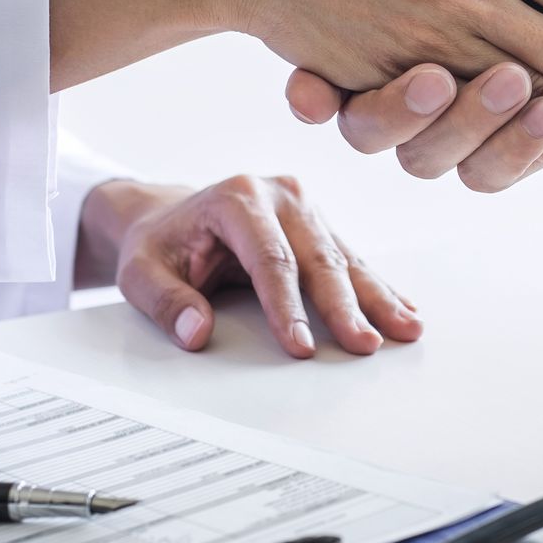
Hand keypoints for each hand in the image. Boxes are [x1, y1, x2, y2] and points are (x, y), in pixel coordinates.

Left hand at [75, 176, 418, 358]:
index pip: (270, 259)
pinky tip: (403, 309)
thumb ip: (165, 302)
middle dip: (344, 306)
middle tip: (365, 345)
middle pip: (318, 257)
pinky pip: (350, 259)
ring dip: (375, 298)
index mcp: (236, 198)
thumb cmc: (157, 246)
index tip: (300, 347)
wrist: (166, 217)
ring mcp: (304, 206)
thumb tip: (196, 333)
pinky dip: (376, 288)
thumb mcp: (138, 274)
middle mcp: (279, 194)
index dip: (286, 307)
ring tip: (404, 329)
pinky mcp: (318, 224)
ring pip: (344, 258)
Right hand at [282, 0, 542, 187]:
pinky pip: (509, 167)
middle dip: (394, 111)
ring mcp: (503, 96)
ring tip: (532, 95)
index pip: (363, 40)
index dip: (322, 75)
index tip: (305, 88)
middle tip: (425, 78)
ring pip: (448, 151)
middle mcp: (461, 48)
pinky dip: (537, 157)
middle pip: (397, 111)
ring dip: (479, 133)